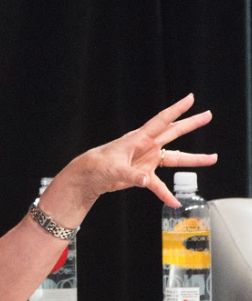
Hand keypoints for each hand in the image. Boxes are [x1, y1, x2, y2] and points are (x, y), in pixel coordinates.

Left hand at [61, 93, 216, 207]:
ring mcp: (146, 159)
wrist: (88, 176)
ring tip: (212, 158)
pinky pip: (159, 184)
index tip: (190, 98)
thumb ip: (132, 175)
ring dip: (193, 159)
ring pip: (174, 158)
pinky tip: (174, 202)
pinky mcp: (143, 174)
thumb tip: (146, 180)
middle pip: (173, 132)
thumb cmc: (97, 165)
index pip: (161, 120)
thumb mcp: (114, 169)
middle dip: (191, 124)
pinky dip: (166, 193)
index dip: (176, 109)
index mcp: (138, 138)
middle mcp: (146, 146)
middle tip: (208, 115)